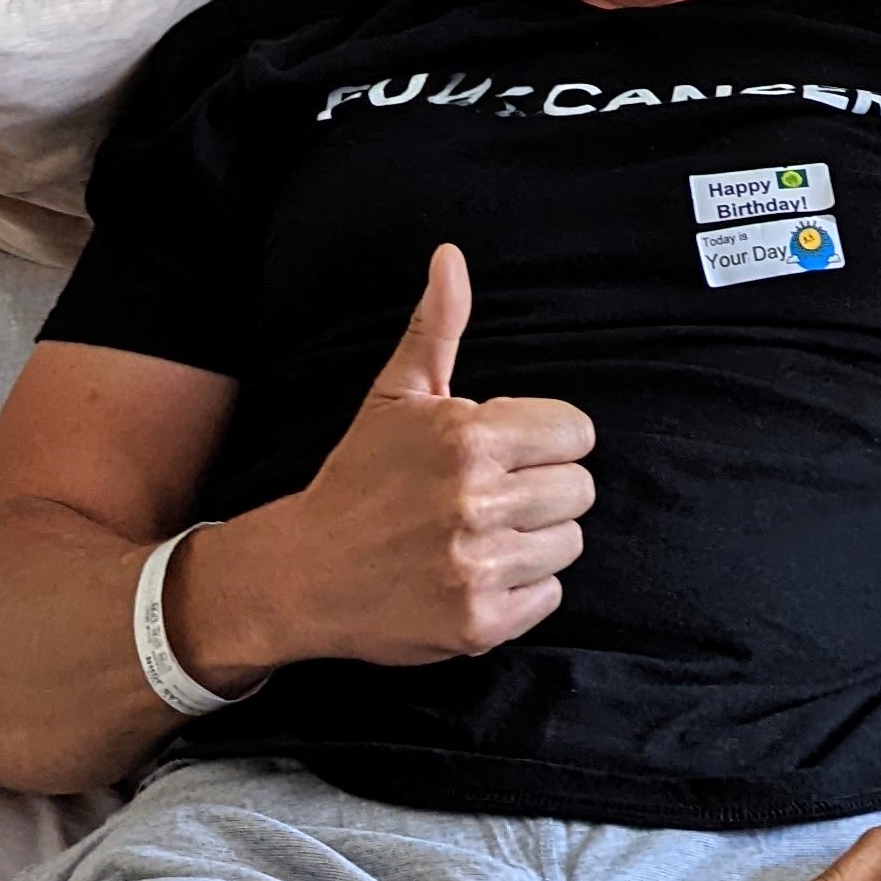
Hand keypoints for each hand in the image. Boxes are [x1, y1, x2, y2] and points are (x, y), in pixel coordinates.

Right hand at [185, 245, 594, 671]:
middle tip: (492, 497)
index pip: (577, 433)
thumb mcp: (394, 396)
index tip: (509, 452)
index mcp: (467, 437)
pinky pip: (550, 596)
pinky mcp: (480, 623)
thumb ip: (437, 327)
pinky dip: (522, 590)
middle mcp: (476, 501)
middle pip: (579, 490)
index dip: (546, 441)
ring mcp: (479, 566)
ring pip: (569, 544)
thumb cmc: (358, 478)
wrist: (301, 573)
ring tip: (482, 535)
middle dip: (543, 490)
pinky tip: (476, 575)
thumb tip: (450, 256)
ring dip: (535, 541)